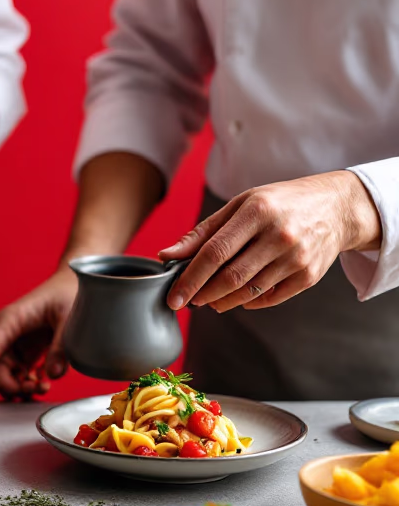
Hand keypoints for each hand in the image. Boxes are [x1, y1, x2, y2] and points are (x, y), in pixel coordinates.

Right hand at [0, 270, 77, 400]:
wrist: (72, 287)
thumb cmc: (67, 294)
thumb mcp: (69, 317)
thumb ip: (61, 346)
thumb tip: (52, 375)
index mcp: (8, 320)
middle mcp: (2, 334)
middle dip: (13, 387)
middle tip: (40, 389)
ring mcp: (10, 344)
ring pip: (4, 377)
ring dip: (20, 388)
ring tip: (45, 386)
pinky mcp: (20, 353)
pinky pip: (15, 376)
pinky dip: (26, 385)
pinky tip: (43, 381)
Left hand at [160, 171, 381, 311]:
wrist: (337, 207)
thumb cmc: (279, 203)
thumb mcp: (240, 205)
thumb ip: (203, 232)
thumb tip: (167, 255)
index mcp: (257, 212)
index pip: (215, 253)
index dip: (190, 278)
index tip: (173, 296)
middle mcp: (280, 235)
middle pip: (231, 277)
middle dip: (202, 295)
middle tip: (186, 301)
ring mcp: (297, 258)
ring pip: (248, 291)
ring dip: (221, 301)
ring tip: (208, 299)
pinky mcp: (309, 276)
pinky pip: (269, 298)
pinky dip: (247, 302)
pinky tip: (236, 298)